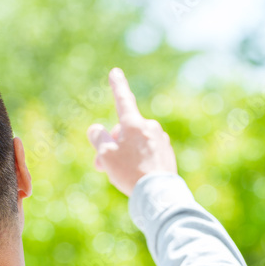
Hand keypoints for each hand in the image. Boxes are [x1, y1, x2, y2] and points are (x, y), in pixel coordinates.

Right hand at [86, 68, 177, 195]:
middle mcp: (149, 127)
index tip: (115, 72)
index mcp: (134, 124)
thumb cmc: (129, 172)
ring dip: (124, 155)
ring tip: (119, 174)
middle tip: (101, 166)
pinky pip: (146, 153)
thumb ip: (98, 137)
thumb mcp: (105, 155)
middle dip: (112, 145)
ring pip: (135, 144)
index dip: (117, 85)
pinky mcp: (167, 154)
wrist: (158, 193)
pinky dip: (137, 161)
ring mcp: (160, 140)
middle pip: (124, 131)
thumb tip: (98, 129)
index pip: (123, 99)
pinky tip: (136, 176)